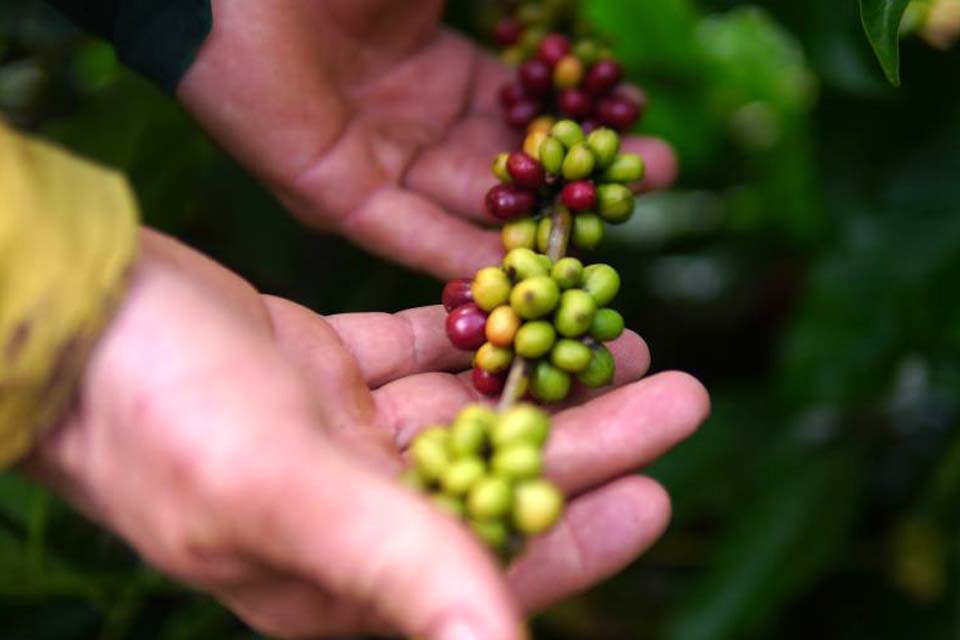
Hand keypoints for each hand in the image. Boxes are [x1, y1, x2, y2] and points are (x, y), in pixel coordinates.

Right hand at [23, 231, 706, 638]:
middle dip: (587, 437)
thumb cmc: (155, 410)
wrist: (66, 314)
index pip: (488, 565)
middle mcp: (346, 509)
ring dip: (540, 378)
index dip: (580, 536)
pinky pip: (412, 352)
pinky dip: (466, 334)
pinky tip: (519, 305)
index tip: (657, 489)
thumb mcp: (279, 488)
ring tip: (617, 335)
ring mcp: (333, 434)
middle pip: (497, 476)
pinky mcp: (317, 368)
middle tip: (675, 389)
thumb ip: (395, 567)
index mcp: (339, 570)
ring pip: (466, 409)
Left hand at [177, 0, 677, 278]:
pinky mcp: (330, 191)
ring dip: (523, 227)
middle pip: (502, 163)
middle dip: (570, 179)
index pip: (518, 109)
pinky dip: (452, 252)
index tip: (639, 134)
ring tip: (595, 239)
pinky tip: (510, 273)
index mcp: (431, 64)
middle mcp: (405, 118)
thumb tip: (585, 12)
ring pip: (459, 204)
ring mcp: (369, 157)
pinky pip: (402, 231)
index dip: (577, 125)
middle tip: (647, 187)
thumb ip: (521, 1)